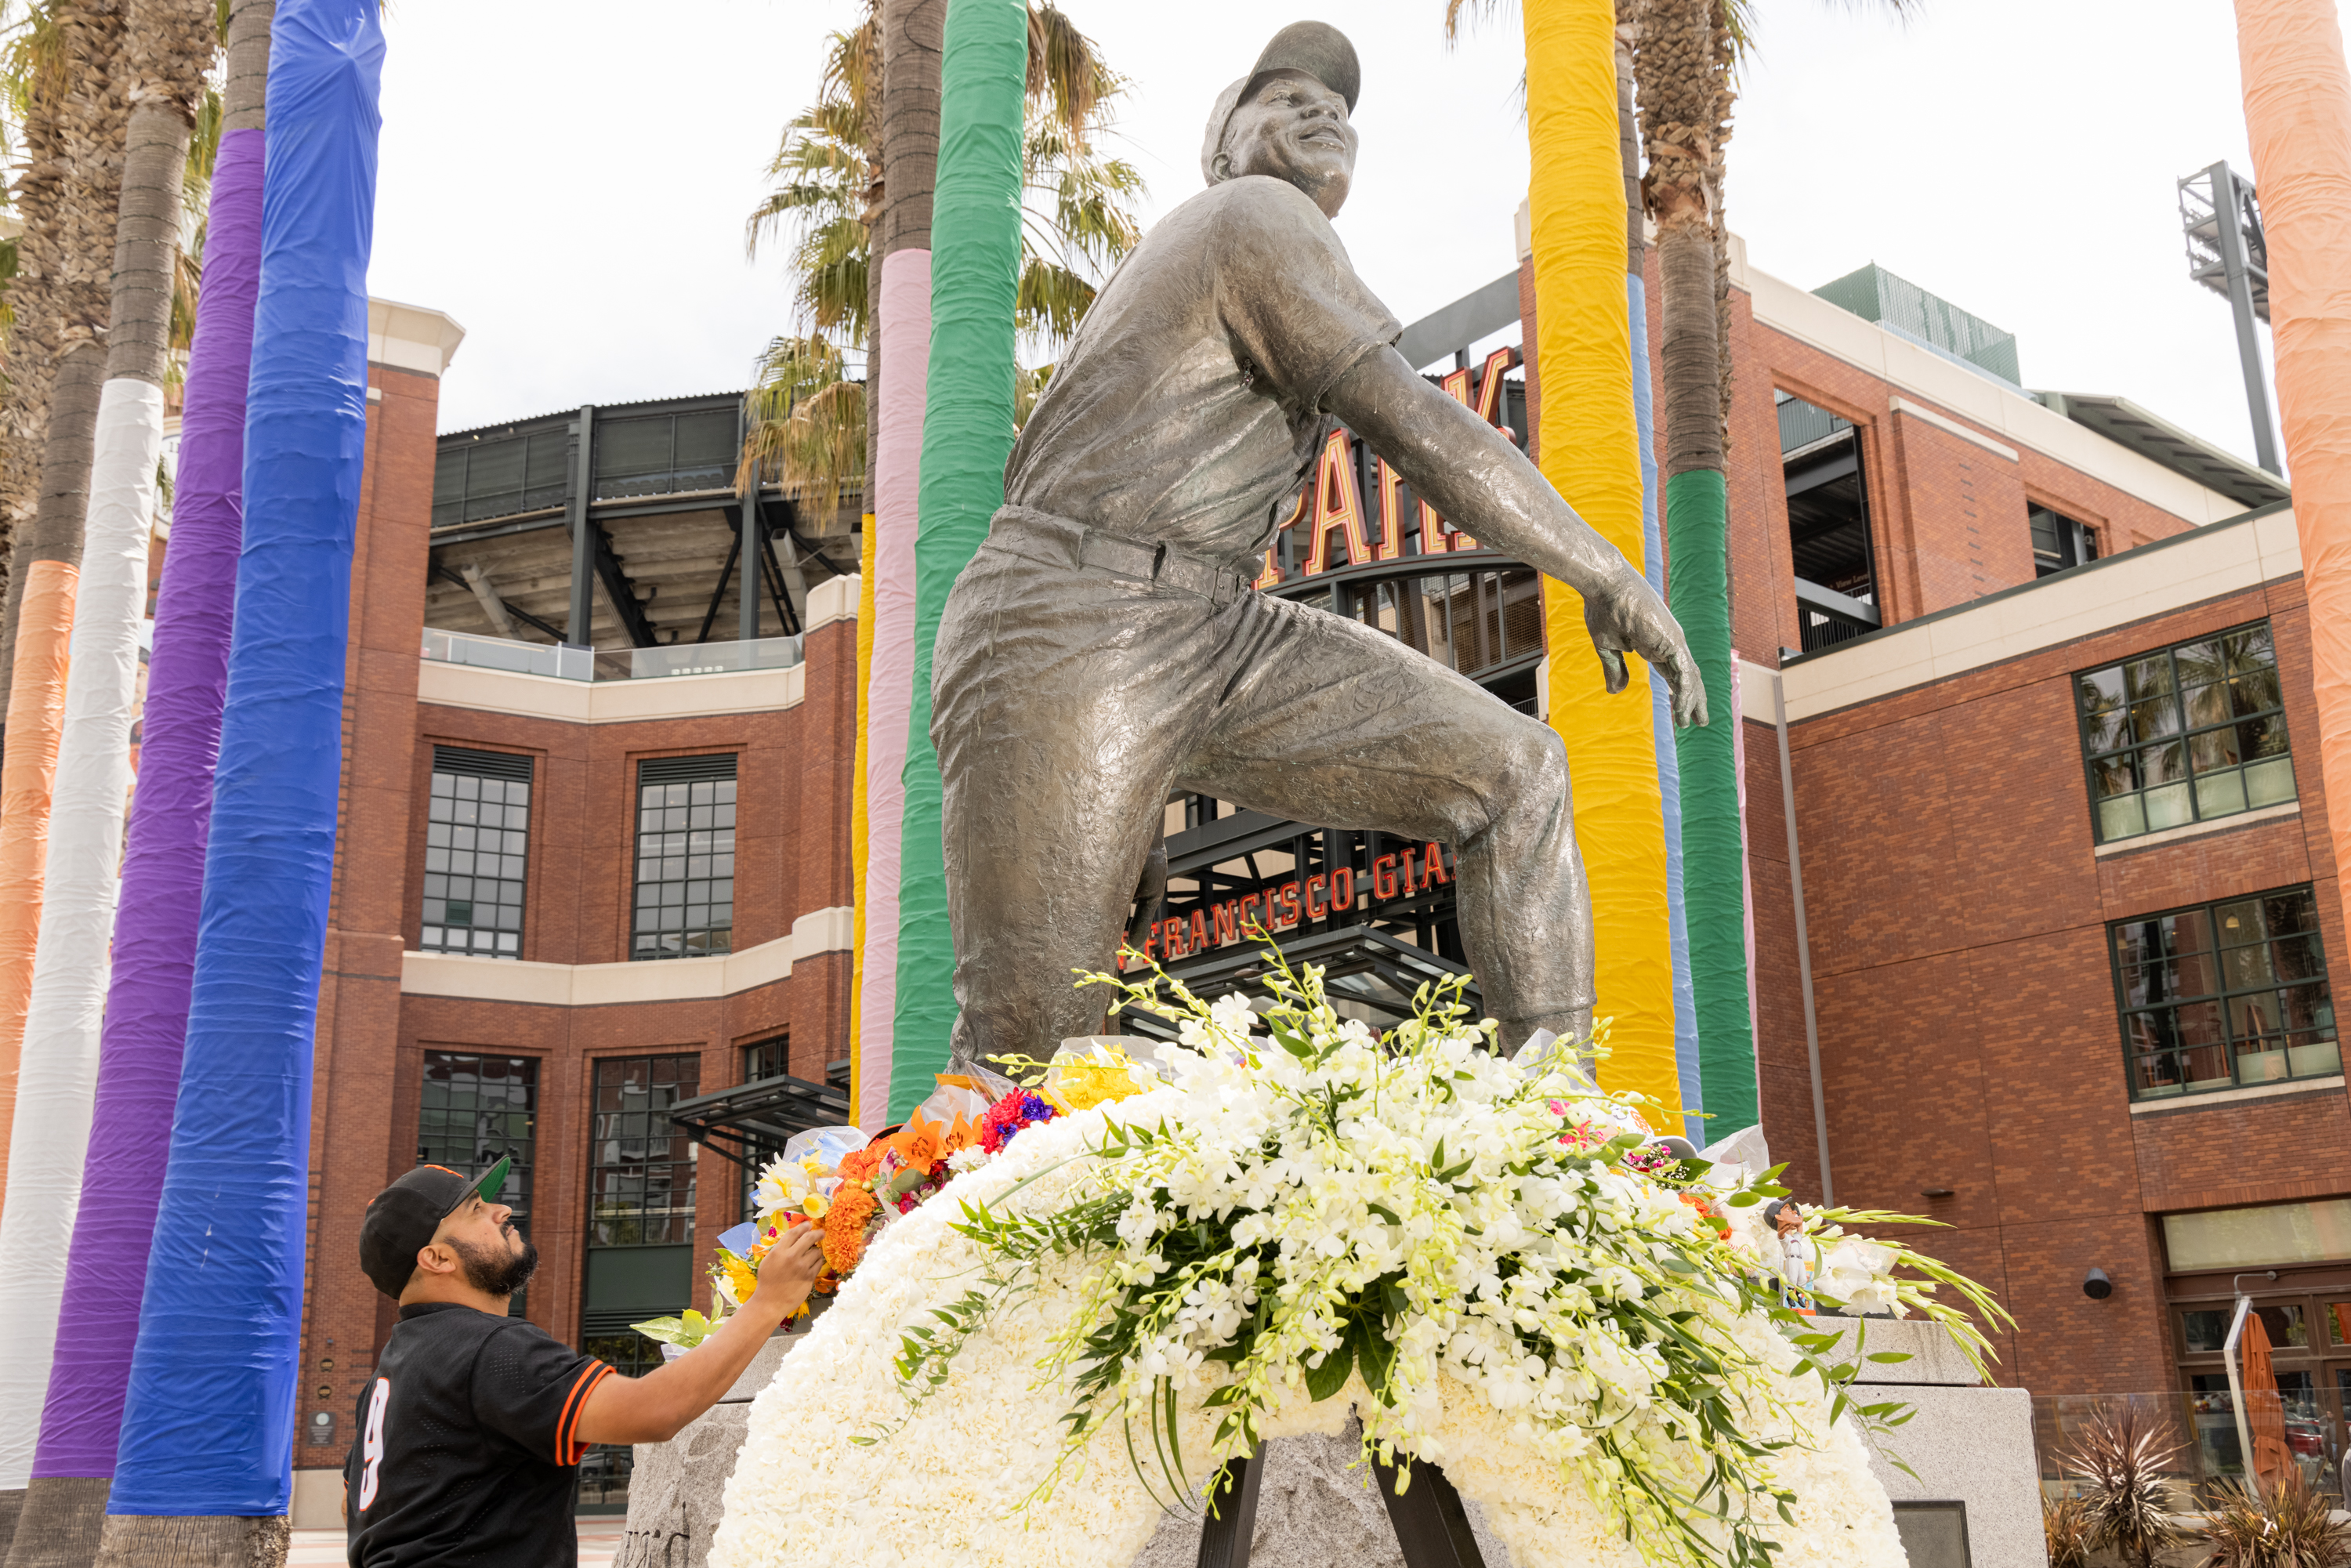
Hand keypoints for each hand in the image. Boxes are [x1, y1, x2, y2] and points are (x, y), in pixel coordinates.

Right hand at [749, 1224, 826, 1316]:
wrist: (771, 1302)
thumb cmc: (767, 1281)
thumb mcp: (768, 1261)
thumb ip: (781, 1249)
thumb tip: (794, 1238)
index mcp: (779, 1251)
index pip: (794, 1232)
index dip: (803, 1226)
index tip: (808, 1224)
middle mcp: (792, 1257)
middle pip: (809, 1238)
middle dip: (817, 1233)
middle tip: (821, 1232)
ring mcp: (802, 1267)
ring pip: (816, 1251)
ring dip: (816, 1251)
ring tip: (812, 1253)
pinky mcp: (809, 1277)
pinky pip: (819, 1264)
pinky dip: (817, 1262)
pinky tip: (813, 1263)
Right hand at [1583, 568, 1707, 727]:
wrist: (1605, 587)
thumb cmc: (1603, 610)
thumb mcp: (1607, 647)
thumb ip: (1615, 669)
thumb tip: (1617, 692)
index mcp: (1654, 644)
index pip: (1672, 673)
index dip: (1678, 692)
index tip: (1681, 712)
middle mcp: (1669, 643)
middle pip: (1687, 677)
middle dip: (1694, 699)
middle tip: (1700, 721)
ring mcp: (1673, 641)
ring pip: (1689, 677)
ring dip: (1693, 701)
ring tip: (1696, 722)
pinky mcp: (1672, 641)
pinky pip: (1684, 673)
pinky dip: (1686, 692)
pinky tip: (1684, 709)